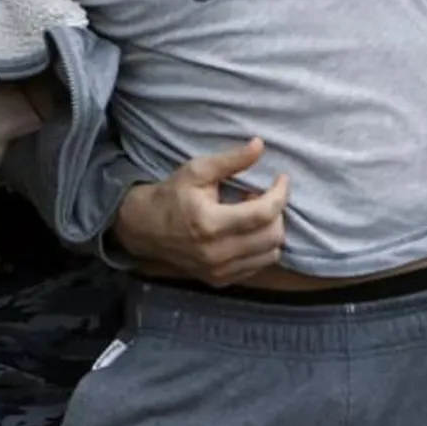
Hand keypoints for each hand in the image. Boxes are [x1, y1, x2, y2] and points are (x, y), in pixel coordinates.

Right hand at [112, 138, 288, 286]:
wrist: (145, 228)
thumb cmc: (172, 195)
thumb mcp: (197, 170)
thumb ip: (231, 160)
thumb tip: (260, 145)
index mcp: (210, 223)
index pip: (263, 213)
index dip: (280, 194)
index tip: (281, 178)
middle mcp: (217, 253)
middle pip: (272, 236)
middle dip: (276, 212)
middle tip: (260, 196)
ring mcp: (219, 270)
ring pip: (270, 254)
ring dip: (270, 231)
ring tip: (253, 215)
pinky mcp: (220, 280)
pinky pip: (257, 267)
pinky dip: (261, 248)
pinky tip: (246, 231)